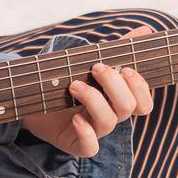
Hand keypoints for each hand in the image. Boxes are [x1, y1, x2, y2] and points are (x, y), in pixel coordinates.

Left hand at [19, 27, 155, 157]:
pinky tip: (76, 118)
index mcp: (117, 101)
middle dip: (114, 85)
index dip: (140, 87)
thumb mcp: (90, 62)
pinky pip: (91, 147)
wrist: (32, 99)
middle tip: (95, 68)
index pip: (143, 103)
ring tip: (74, 85)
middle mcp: (110, 117)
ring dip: (94, 100)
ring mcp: (94, 132)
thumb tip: (145, 30)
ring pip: (109, 122)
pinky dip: (86, 133)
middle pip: (128, 107)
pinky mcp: (76, 144)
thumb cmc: (65, 81)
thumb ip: (118, 49)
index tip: (125, 68)